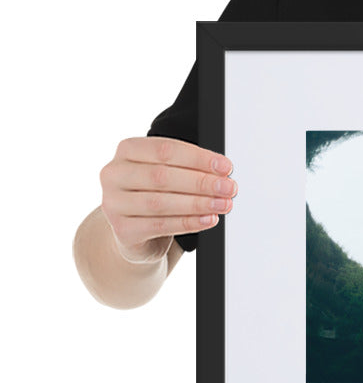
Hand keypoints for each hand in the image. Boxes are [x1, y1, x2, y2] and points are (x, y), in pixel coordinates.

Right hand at [99, 137, 236, 263]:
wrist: (135, 232)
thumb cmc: (155, 194)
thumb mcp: (168, 173)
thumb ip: (189, 168)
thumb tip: (222, 172)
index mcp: (127, 151)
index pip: (165, 150)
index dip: (198, 158)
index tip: (225, 167)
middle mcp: (114, 174)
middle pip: (162, 176)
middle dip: (201, 182)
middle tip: (228, 187)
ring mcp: (113, 203)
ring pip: (161, 202)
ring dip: (198, 203)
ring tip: (223, 204)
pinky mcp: (122, 229)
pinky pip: (160, 225)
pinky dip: (189, 222)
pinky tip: (208, 219)